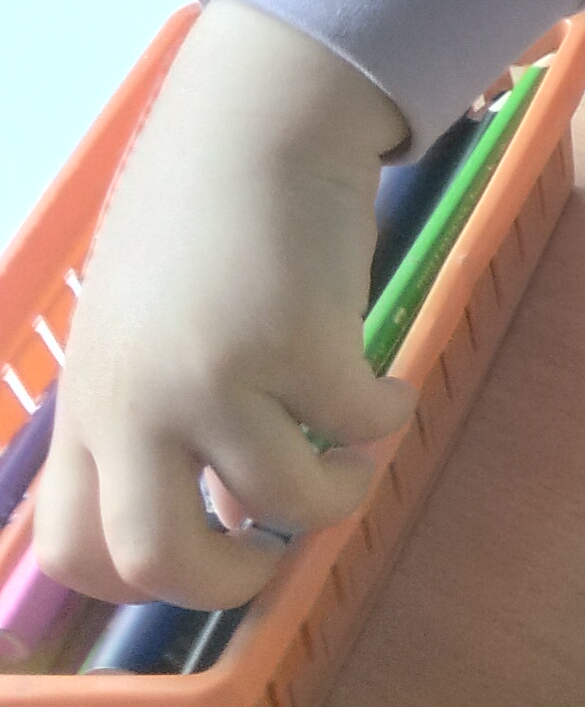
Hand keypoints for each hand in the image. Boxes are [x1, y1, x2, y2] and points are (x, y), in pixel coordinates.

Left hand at [28, 0, 412, 607]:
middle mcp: (137, 404)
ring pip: (284, 503)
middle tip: (277, 555)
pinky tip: (387, 388)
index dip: (141, 586)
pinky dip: (385, 420)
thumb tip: (199, 485)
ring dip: (336, 494)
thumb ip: (147, 402)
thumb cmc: (200, 214)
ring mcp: (215, 379)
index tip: (204, 562)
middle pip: (156, 558)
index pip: (75, 549)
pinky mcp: (298, 347)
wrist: (255, 120)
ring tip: (356, 460)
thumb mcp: (140, 327)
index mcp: (91, 403)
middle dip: (232, 580)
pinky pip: (357, 428)